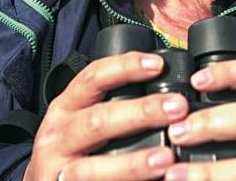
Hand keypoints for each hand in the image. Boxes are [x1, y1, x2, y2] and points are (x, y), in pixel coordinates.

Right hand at [23, 51, 188, 180]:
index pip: (93, 77)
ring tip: (166, 158)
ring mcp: (58, 172)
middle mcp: (57, 136)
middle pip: (99, 120)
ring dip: (134, 163)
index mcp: (66, 106)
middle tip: (177, 108)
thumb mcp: (82, 117)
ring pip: (94, 168)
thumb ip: (113, 102)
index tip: (157, 64)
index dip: (126, 67)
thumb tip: (165, 87)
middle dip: (141, 112)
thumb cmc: (74, 146)